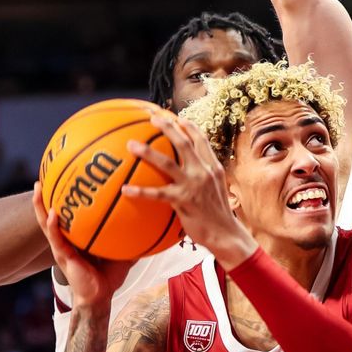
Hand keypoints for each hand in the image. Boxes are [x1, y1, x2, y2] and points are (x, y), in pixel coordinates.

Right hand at [32, 182, 133, 307]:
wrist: (99, 298)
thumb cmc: (108, 277)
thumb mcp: (122, 253)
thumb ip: (130, 238)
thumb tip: (149, 223)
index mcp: (76, 238)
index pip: (68, 214)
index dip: (63, 198)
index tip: (64, 179)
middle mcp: (65, 240)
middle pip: (51, 213)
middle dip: (45, 196)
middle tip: (43, 176)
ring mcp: (61, 247)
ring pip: (46, 222)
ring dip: (40, 205)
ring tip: (38, 188)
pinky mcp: (63, 256)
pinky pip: (55, 238)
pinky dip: (53, 226)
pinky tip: (53, 213)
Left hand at [122, 115, 256, 266]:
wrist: (226, 234)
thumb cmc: (218, 214)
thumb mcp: (217, 190)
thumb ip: (205, 177)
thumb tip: (191, 171)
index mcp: (212, 168)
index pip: (201, 141)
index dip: (189, 127)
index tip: (178, 118)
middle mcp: (203, 172)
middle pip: (184, 144)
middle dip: (168, 128)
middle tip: (152, 118)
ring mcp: (193, 186)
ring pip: (167, 163)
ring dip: (148, 152)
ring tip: (131, 144)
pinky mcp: (182, 201)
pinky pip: (157, 194)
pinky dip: (140, 191)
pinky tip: (125, 189)